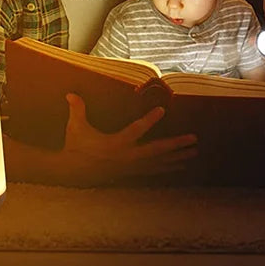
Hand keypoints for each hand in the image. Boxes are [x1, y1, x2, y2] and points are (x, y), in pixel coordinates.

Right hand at [57, 93, 197, 185]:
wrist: (73, 172)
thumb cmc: (76, 147)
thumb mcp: (75, 127)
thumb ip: (77, 109)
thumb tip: (71, 93)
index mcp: (115, 144)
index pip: (135, 130)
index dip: (149, 120)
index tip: (162, 110)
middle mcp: (127, 156)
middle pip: (157, 151)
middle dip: (176, 145)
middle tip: (193, 139)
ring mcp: (131, 166)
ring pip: (159, 162)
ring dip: (177, 157)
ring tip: (193, 152)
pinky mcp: (131, 172)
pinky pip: (154, 170)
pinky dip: (168, 167)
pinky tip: (179, 165)